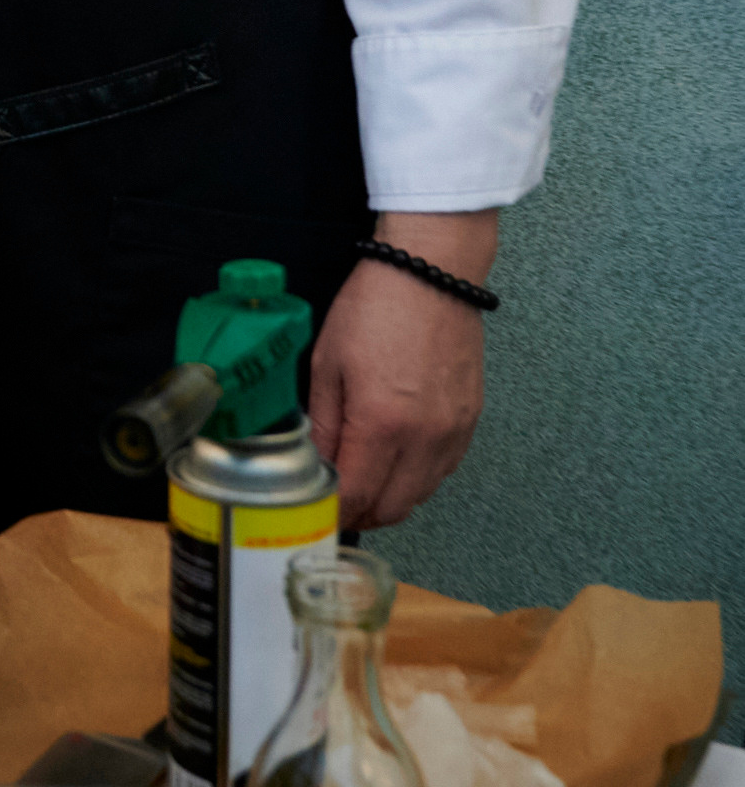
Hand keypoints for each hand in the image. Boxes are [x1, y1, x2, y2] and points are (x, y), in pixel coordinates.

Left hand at [307, 215, 495, 528]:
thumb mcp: (327, 364)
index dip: (332, 513)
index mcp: (382, 423)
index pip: (356, 497)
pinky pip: (444, 470)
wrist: (430, 273)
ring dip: (390, 499)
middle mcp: (424, 436)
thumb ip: (323, 425)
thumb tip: (317, 466)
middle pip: (392, 508)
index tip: (317, 513)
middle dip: (361, 513)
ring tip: (365, 483)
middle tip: (337, 503)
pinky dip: (418, 477)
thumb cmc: (375, 307)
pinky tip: (397, 460)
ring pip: (421, 494)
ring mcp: (453, 430)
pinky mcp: (470, 420)